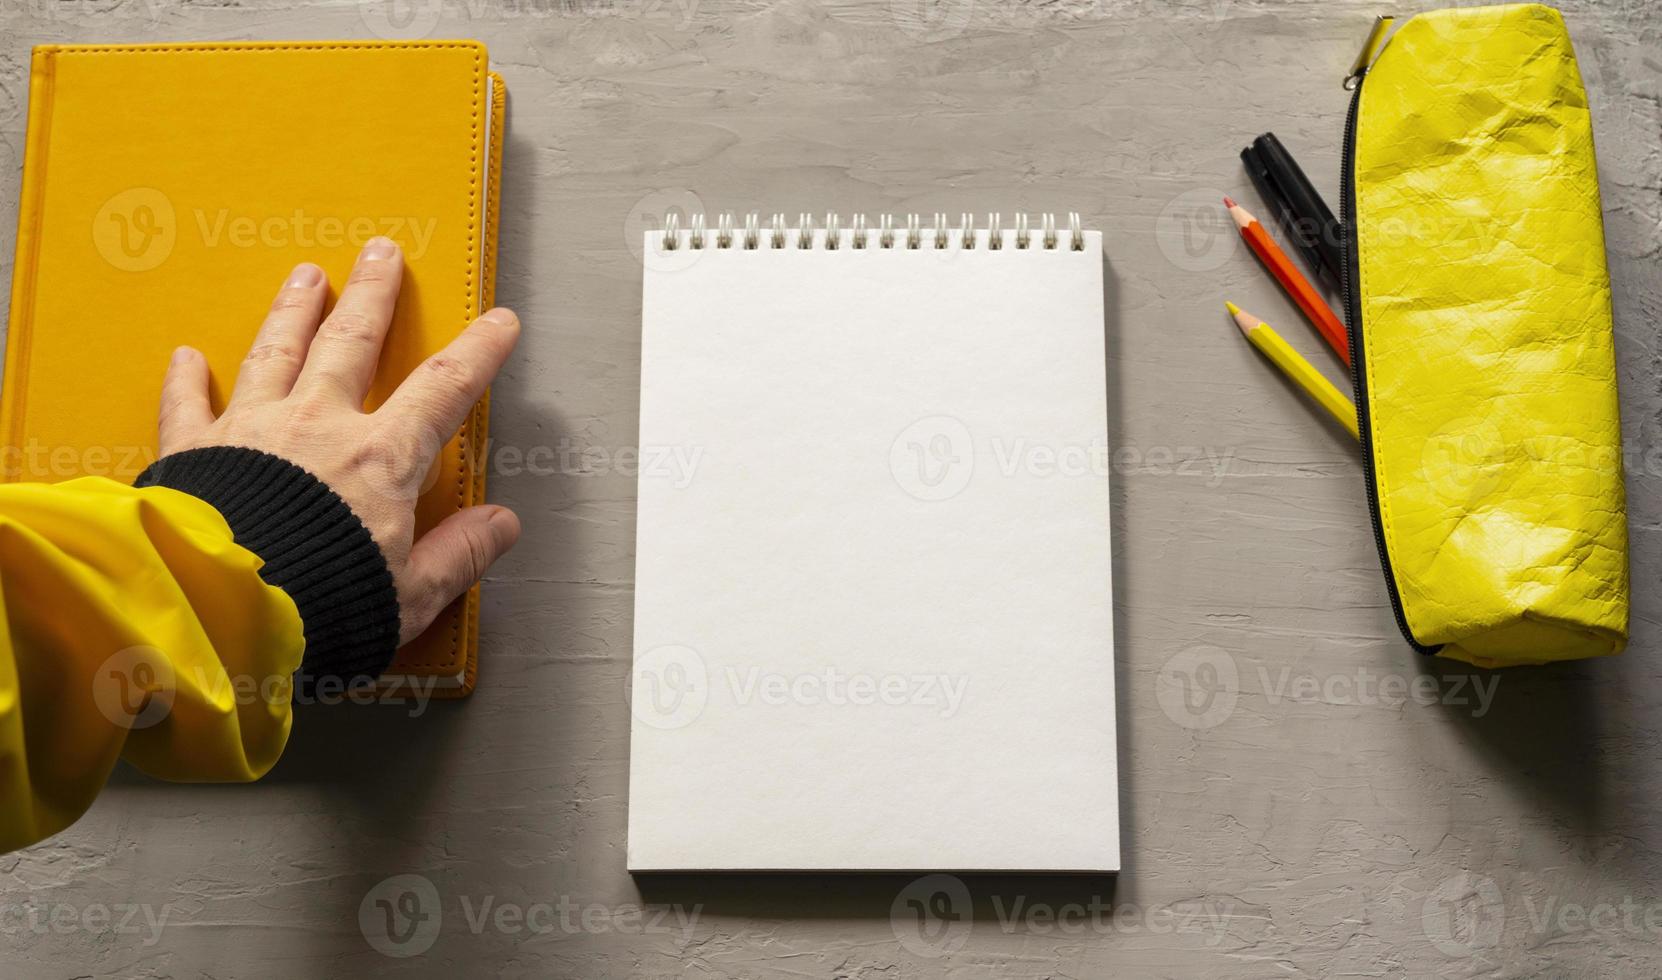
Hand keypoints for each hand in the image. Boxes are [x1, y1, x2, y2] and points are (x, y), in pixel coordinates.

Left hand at [155, 237, 520, 644]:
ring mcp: (251, 432)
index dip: (477, 353)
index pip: (443, 390)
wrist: (221, 618)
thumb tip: (501, 526)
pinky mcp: (193, 454)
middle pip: (351, 343)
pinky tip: (185, 356)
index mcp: (380, 461)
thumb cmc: (318, 612)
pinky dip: (185, 379)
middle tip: (382, 253)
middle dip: (372, 295)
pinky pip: (187, 405)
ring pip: (276, 352)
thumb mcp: (410, 595)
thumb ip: (457, 555)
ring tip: (307, 276)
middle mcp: (317, 429)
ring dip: (294, 310)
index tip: (498, 322)